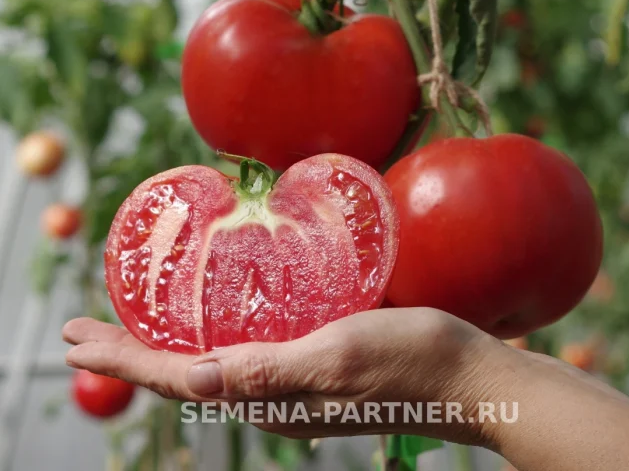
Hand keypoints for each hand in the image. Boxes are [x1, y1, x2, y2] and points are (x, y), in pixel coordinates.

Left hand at [63, 307, 512, 444]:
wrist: (465, 374)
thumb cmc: (411, 363)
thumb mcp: (340, 358)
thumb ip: (274, 370)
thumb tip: (202, 379)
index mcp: (272, 396)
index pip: (179, 379)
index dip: (125, 360)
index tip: (76, 340)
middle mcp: (274, 393)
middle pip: (184, 372)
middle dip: (130, 354)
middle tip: (81, 331)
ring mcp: (294, 379)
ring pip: (211, 362)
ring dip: (165, 346)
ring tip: (130, 327)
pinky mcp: (315, 360)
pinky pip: (248, 350)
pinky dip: (213, 335)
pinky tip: (210, 319)